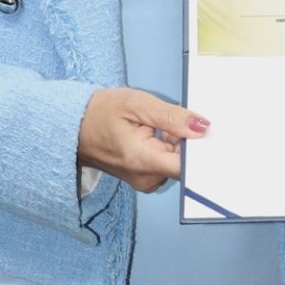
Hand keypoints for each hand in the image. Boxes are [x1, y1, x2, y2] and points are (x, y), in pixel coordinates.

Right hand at [77, 86, 209, 192]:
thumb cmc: (100, 112)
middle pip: (185, 163)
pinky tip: (157, 131)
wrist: (72, 127)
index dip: (203, 151)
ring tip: (159, 122)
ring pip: (176, 161)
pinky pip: (166, 162)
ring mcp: (144, 181)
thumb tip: (203, 127)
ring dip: (177, 141)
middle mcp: (146, 178)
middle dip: (188, 139)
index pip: (188, 167)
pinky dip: (168, 146)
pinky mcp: (143, 177)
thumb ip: (172, 117)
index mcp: (144, 161)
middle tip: (177, 116)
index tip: (212, 133)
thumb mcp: (138, 104)